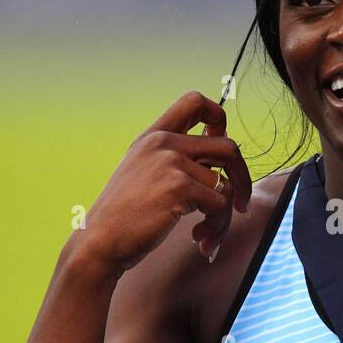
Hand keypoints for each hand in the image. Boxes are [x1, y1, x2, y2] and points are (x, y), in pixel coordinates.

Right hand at [72, 91, 252, 272]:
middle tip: (241, 202)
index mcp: (154, 136)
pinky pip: (219, 204)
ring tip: (207, 233)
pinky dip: (215, 225)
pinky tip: (198, 238)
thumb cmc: (124, 216)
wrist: (99, 241)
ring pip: (226, 185)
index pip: (194, 101)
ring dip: (223, 215)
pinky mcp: (179, 187)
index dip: (218, 118)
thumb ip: (173, 160)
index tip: (221, 150)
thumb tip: (219, 169)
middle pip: (228, 147)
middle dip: (242, 177)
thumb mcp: (142, 172)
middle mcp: (163, 143)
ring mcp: (171, 162)